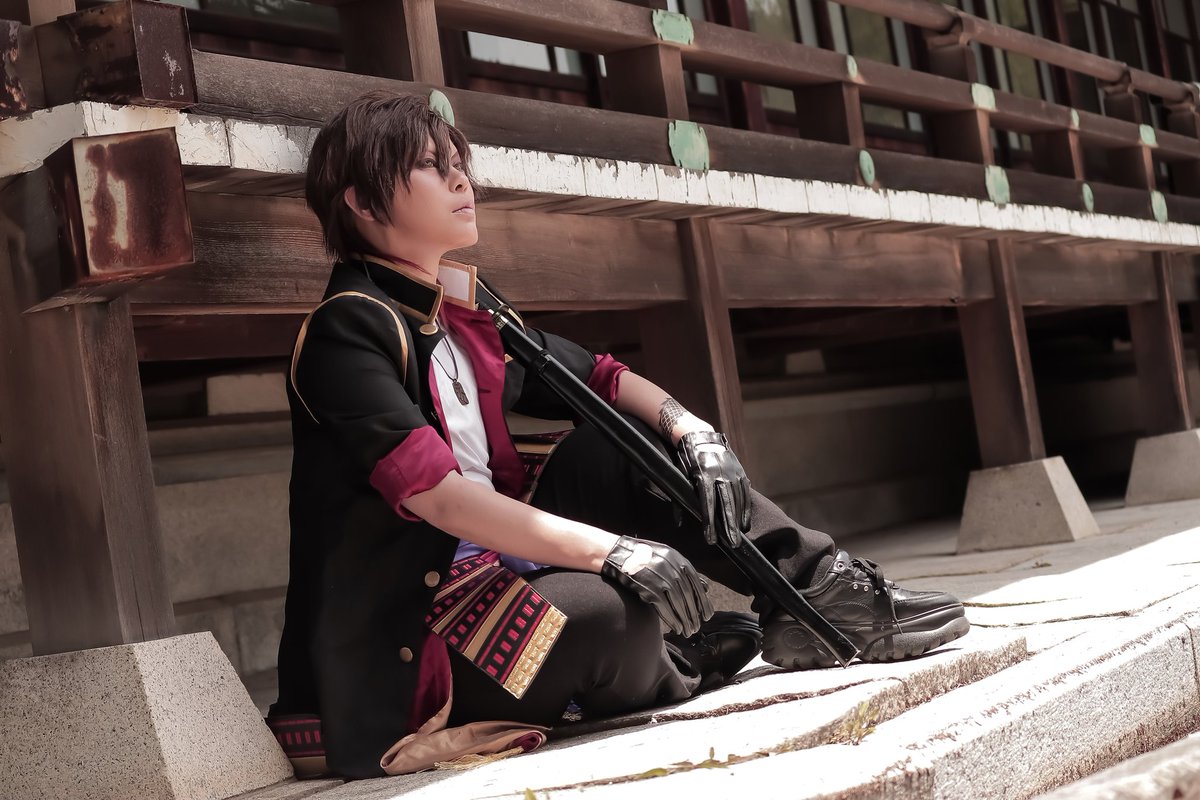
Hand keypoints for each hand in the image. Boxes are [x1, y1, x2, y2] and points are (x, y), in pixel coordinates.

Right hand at [600, 536, 712, 636]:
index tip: (707, 615)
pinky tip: (676, 628)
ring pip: (678, 604)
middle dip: (694, 614)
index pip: (696, 584)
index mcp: (678, 560)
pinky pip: (665, 608)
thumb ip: (685, 571)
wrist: (619, 554)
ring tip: (688, 631)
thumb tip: (706, 587)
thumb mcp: (667, 557)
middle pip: (688, 596)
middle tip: (697, 627)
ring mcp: (661, 579)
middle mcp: (672, 569)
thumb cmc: (644, 557)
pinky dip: (672, 620)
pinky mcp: (649, 589)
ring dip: (685, 620)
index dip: (703, 602)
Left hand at [678, 431, 751, 547]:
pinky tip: (744, 522)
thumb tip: (679, 523)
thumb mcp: (680, 475)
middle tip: (732, 543)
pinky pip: (744, 493)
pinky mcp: (740, 471)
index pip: (707, 504)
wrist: (701, 435)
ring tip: (738, 536)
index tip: (711, 539)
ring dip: (738, 520)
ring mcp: (732, 472)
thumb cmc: (686, 458)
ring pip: (738, 499)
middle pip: (726, 504)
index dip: (709, 523)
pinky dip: (745, 509)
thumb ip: (679, 499)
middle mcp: (720, 473)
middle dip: (729, 525)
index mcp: (703, 474)